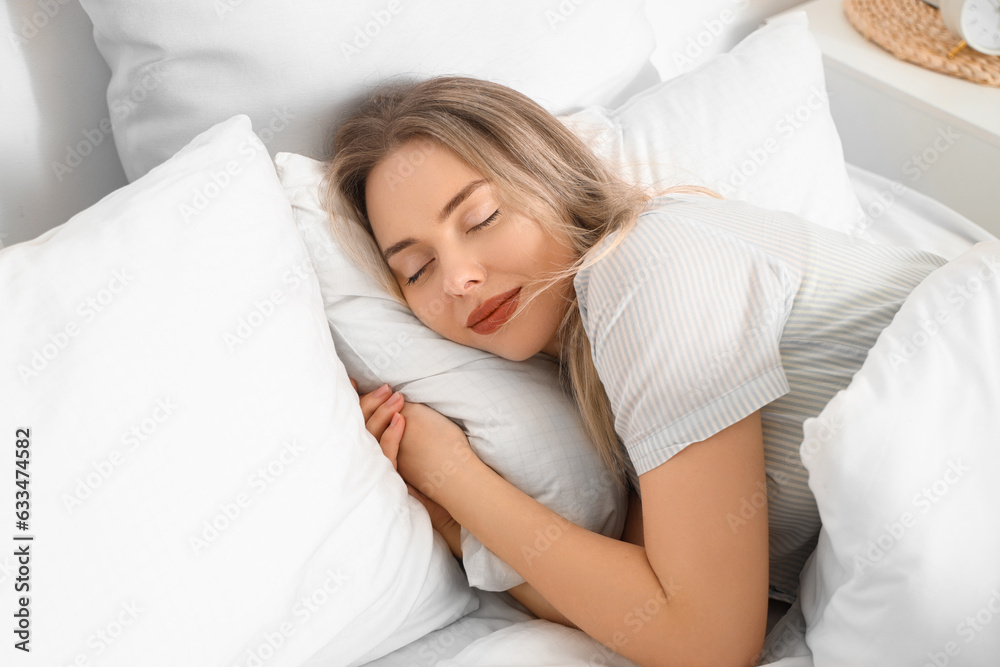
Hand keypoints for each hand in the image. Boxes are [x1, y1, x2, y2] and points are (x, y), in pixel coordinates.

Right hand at [349, 377, 465, 556]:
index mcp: (366, 451)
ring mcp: (376, 472)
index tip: (355, 383)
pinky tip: (400, 420)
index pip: (354, 424)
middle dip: (370, 404)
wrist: (443, 501)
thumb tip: (394, 397)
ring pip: (370, 439)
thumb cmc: (428, 468)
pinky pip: (386, 455)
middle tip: (385, 388)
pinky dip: (392, 435)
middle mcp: (366, 461)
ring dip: (382, 414)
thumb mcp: (406, 440)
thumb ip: (393, 423)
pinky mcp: (389, 481)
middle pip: (358, 428)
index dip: (353, 403)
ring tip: (396, 398)